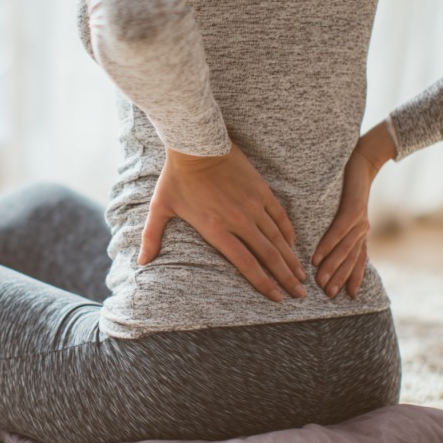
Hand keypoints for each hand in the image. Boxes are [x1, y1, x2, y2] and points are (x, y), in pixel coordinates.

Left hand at [139, 141, 306, 301]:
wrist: (196, 144)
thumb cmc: (176, 177)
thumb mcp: (160, 209)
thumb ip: (151, 238)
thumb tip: (140, 263)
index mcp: (216, 230)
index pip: (246, 264)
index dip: (263, 283)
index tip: (277, 298)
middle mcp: (239, 221)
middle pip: (269, 255)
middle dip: (286, 278)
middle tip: (299, 294)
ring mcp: (252, 205)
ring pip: (278, 238)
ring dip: (291, 259)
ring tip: (302, 276)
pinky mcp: (261, 190)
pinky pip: (279, 216)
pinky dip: (288, 233)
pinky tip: (294, 246)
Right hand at [312, 121, 395, 298]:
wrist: (363, 159)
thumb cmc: (350, 185)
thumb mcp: (345, 210)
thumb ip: (338, 229)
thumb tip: (322, 245)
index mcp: (361, 232)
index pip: (358, 260)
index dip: (353, 278)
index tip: (344, 296)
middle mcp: (363, 229)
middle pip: (351, 259)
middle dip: (339, 278)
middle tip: (327, 294)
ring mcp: (360, 219)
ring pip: (345, 249)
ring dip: (332, 267)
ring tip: (319, 280)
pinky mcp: (353, 207)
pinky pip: (340, 230)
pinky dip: (328, 245)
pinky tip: (317, 256)